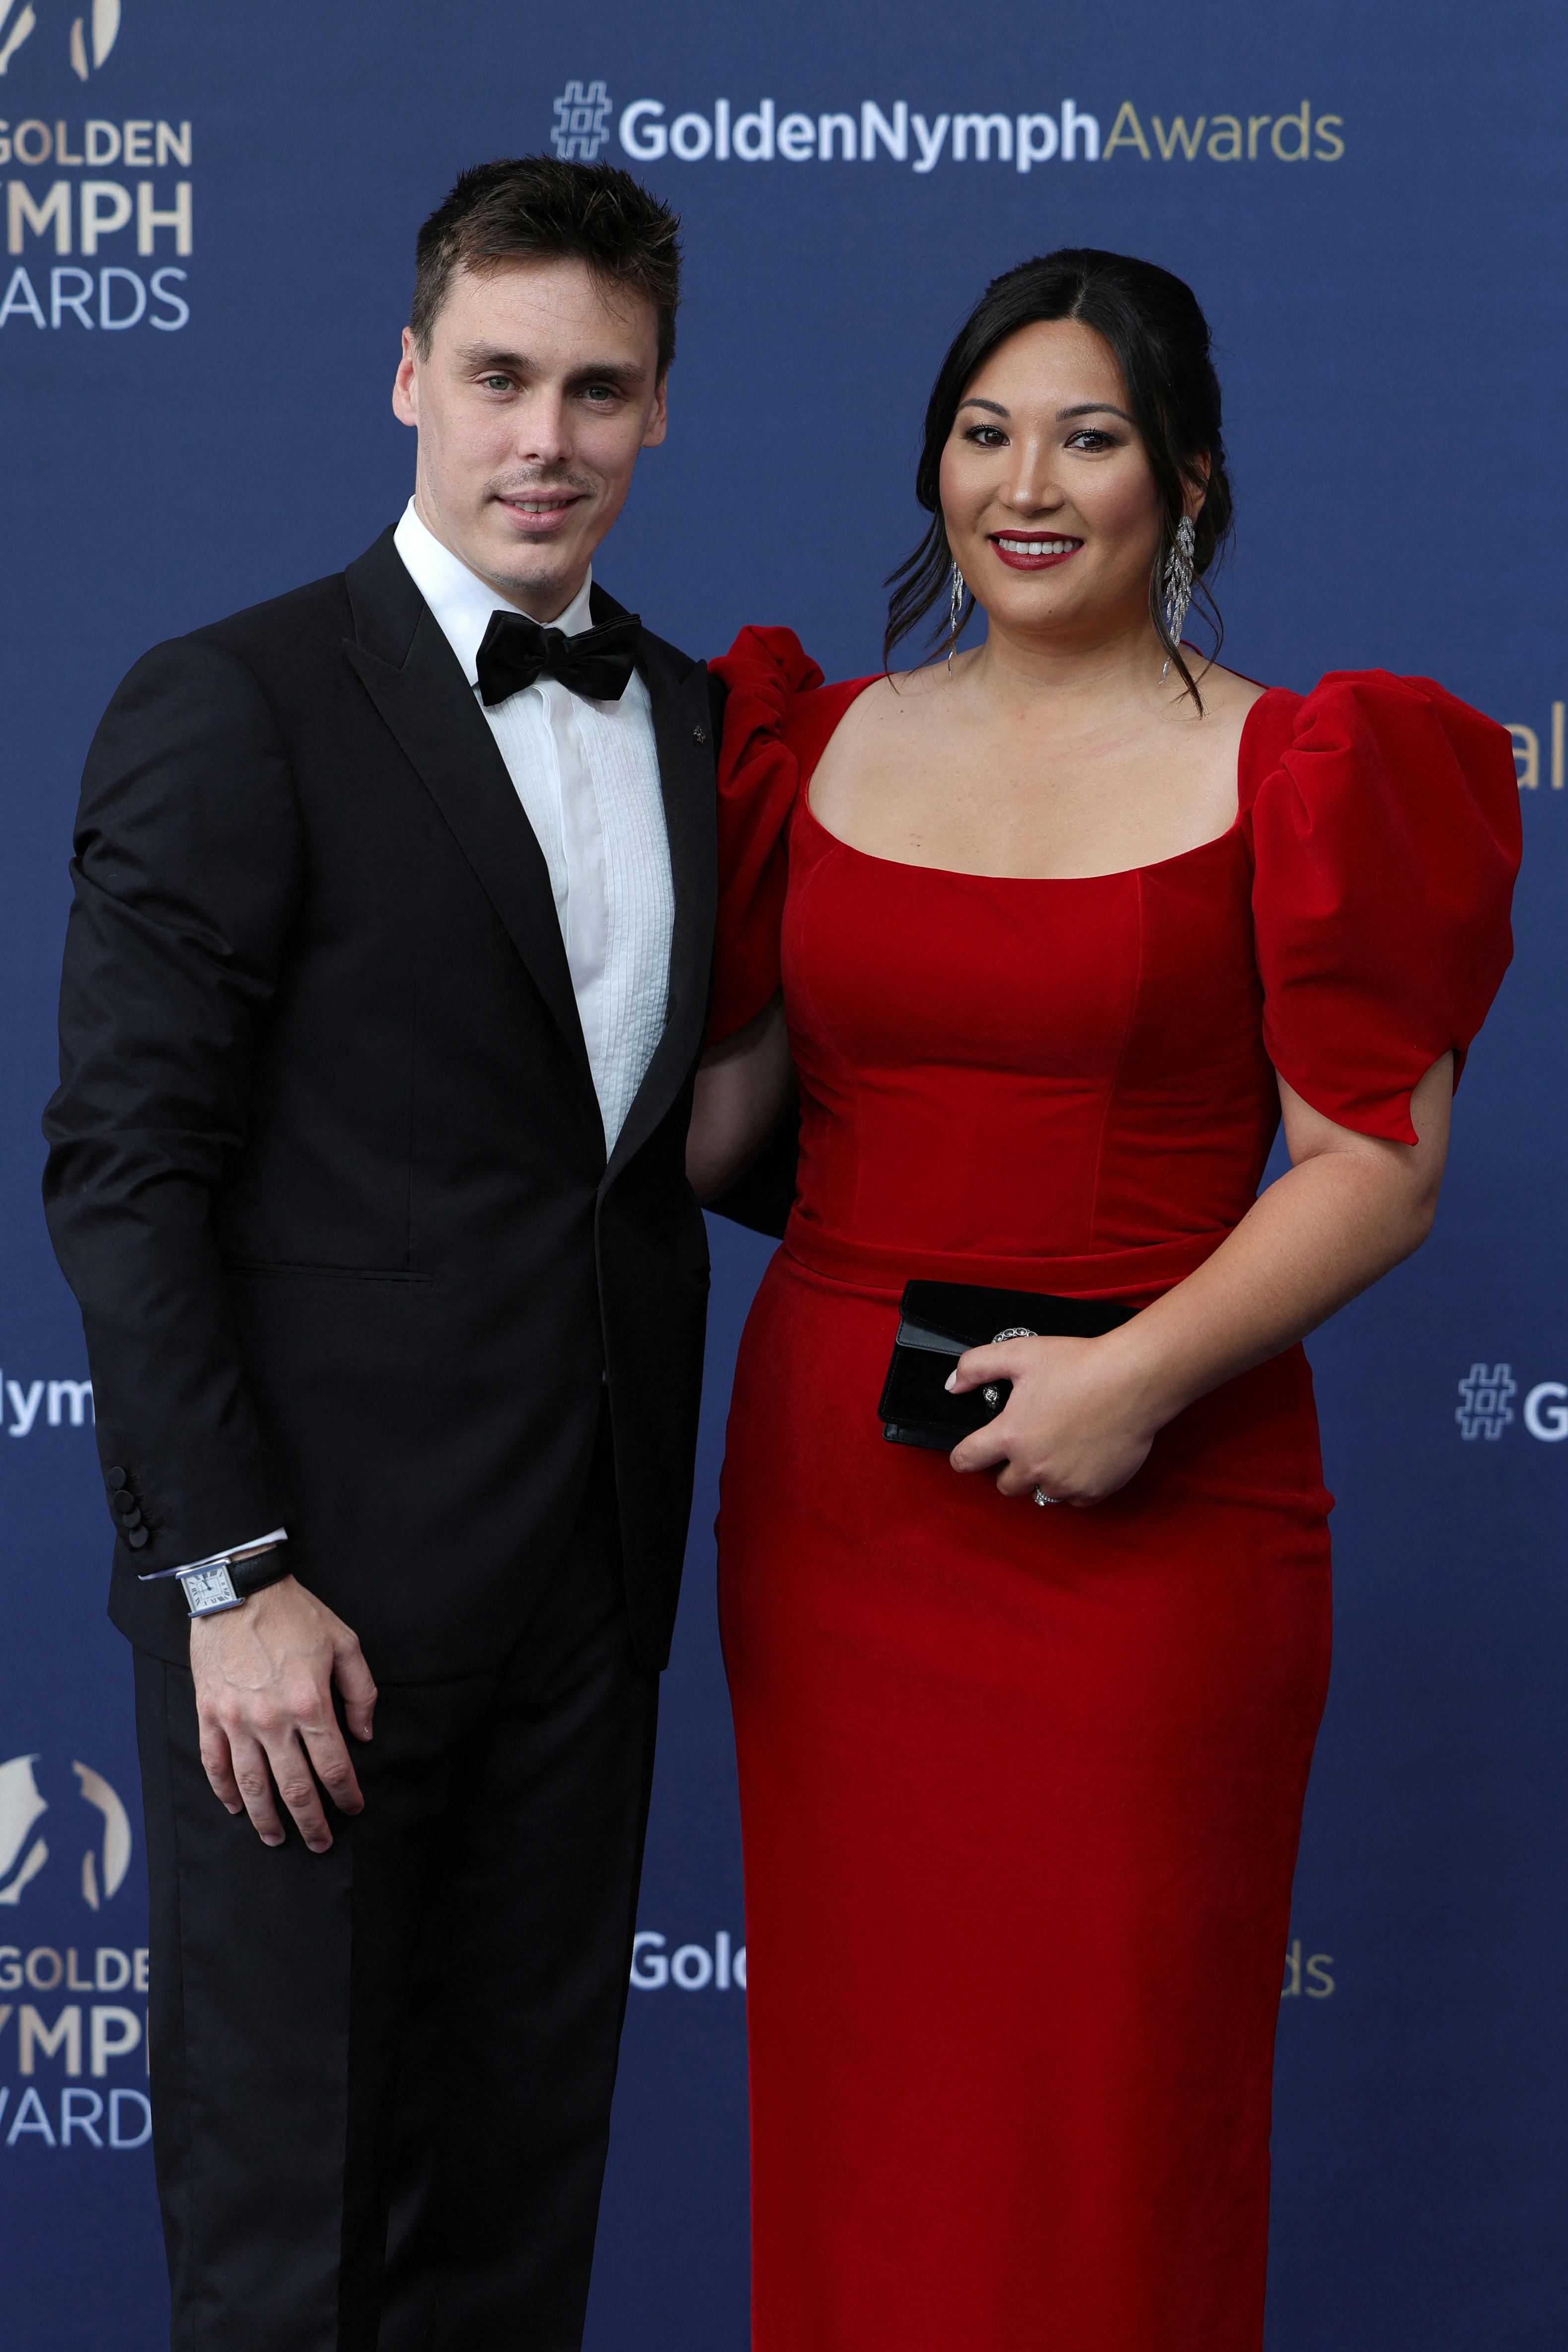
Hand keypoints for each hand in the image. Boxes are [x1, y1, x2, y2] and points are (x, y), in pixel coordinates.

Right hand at [191, 1575, 376, 1851]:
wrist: (239, 1588)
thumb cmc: (296, 1614)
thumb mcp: (345, 1643)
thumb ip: (361, 1692)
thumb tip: (365, 1735)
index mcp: (311, 1703)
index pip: (333, 1766)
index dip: (346, 1794)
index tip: (353, 1808)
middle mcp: (273, 1720)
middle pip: (294, 1787)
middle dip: (311, 1822)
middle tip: (321, 1844)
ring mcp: (236, 1719)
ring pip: (252, 1785)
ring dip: (266, 1818)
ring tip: (278, 1839)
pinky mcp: (209, 1713)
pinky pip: (215, 1762)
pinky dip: (224, 1790)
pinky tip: (235, 1807)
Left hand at [947, 1332, 1157, 1505]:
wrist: (1135, 1380)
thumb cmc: (1080, 1364)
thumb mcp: (1019, 1353)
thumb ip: (976, 1366)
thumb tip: (952, 1385)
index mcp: (1010, 1436)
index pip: (966, 1460)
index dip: (963, 1456)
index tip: (969, 1453)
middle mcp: (1034, 1467)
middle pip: (1005, 1484)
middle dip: (1009, 1467)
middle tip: (1028, 1443)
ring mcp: (1065, 1483)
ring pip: (1041, 1492)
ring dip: (1044, 1476)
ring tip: (1060, 1446)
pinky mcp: (1093, 1490)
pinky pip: (1073, 1498)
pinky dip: (1074, 1483)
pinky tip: (1083, 1455)